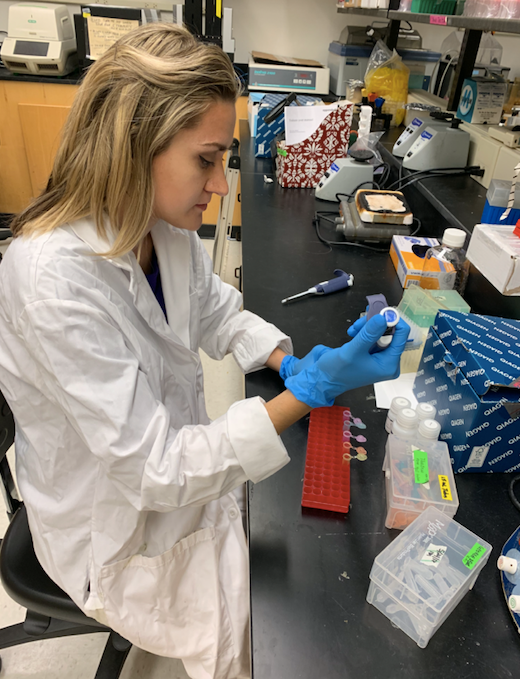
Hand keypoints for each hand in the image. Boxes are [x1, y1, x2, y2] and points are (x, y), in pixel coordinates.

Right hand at [285, 314, 409, 407]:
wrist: (322, 379)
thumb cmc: (337, 371)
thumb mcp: (353, 351)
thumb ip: (369, 334)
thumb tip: (383, 317)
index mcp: (389, 364)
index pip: (401, 336)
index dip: (392, 320)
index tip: (378, 311)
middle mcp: (387, 361)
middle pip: (391, 332)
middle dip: (375, 324)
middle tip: (361, 322)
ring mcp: (379, 357)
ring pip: (380, 332)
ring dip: (366, 326)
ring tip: (353, 330)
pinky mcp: (370, 353)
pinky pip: (372, 336)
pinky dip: (363, 331)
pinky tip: (352, 333)